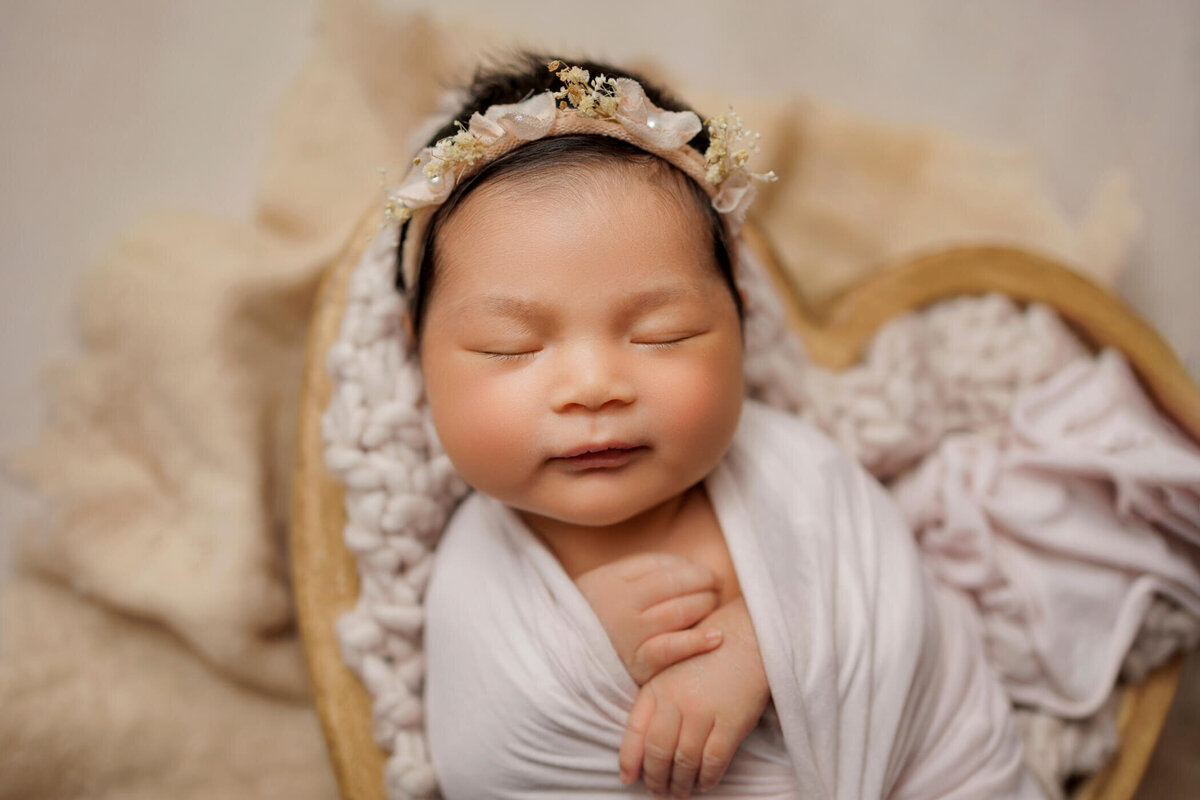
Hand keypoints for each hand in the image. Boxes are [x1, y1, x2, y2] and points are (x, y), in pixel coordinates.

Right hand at [576, 552, 723, 684]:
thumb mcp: (604, 582)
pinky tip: (715, 636)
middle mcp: (622, 606)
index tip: (705, 572)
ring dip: (704, 605)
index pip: (663, 567)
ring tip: (714, 604)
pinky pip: (671, 650)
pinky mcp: (637, 665)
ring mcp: (630, 636)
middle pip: (674, 587)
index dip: (691, 568)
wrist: (559, 660)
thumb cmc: (591, 617)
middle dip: (704, 583)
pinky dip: (696, 642)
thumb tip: (687, 565)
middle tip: (716, 586)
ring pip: (678, 613)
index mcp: (613, 582)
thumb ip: (640, 570)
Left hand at [618, 597, 768, 798]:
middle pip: (657, 751)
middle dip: (656, 778)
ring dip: (680, 783)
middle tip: (658, 791)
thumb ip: (657, 702)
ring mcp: (703, 710)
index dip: (630, 760)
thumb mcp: (673, 671)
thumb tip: (642, 748)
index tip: (629, 778)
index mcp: (657, 686)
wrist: (748, 634)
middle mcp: (676, 700)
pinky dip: (708, 777)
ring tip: (680, 792)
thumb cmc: (708, 654)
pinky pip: (713, 760)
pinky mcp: (731, 720)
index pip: (636, 732)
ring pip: (684, 761)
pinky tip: (705, 783)